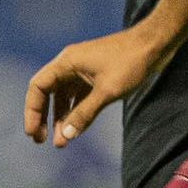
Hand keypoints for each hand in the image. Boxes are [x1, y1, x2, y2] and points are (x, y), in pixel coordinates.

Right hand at [25, 25, 167, 146]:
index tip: (33, 133)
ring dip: (61, 119)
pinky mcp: (96, 77)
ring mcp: (83, 71)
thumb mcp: (106, 92)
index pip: (38, 87)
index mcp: (67, 62)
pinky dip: (77, 113)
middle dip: (43, 118)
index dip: (32, 111)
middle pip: (48, 93)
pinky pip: (79, 97)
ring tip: (62, 142)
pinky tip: (77, 130)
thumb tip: (66, 136)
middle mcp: (70, 65)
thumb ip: (84, 114)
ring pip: (64, 98)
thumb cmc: (130, 63)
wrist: (156, 45)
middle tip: (40, 141)